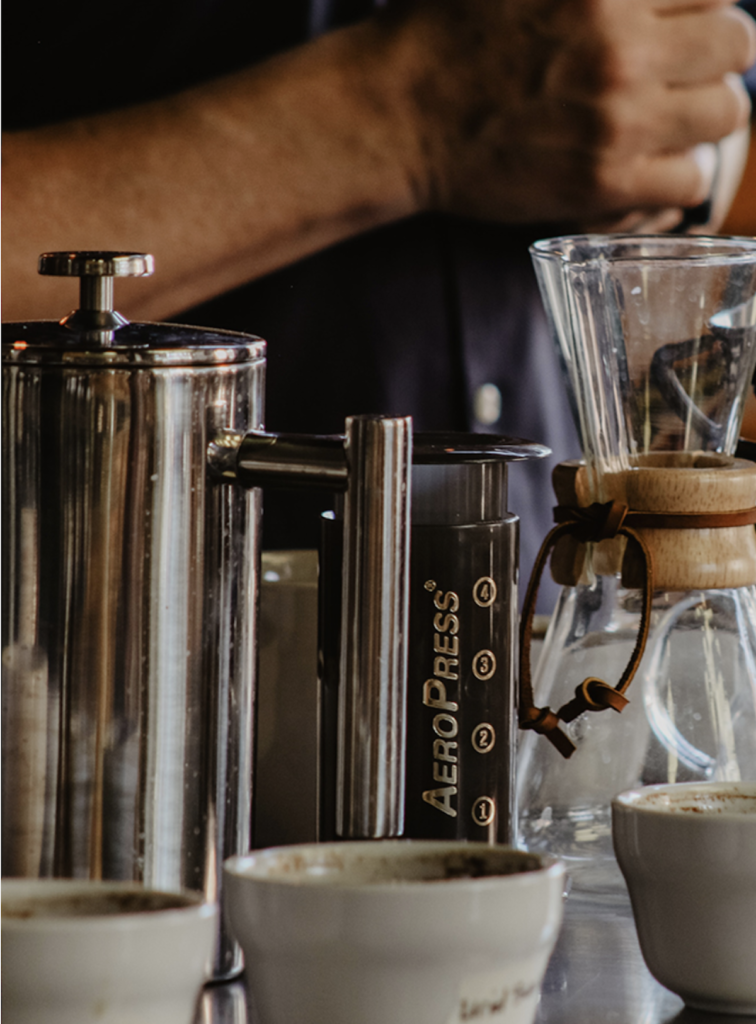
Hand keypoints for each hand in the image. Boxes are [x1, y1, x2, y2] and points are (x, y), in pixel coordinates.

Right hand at [381, 0, 755, 225]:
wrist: (401, 115)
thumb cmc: (448, 32)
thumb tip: (632, 1)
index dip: (702, 6)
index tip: (678, 25)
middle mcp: (621, 47)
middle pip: (738, 43)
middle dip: (714, 57)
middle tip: (677, 74)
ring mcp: (617, 119)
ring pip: (727, 115)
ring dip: (702, 118)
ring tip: (665, 123)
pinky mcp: (602, 181)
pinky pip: (691, 182)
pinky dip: (676, 177)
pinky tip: (646, 168)